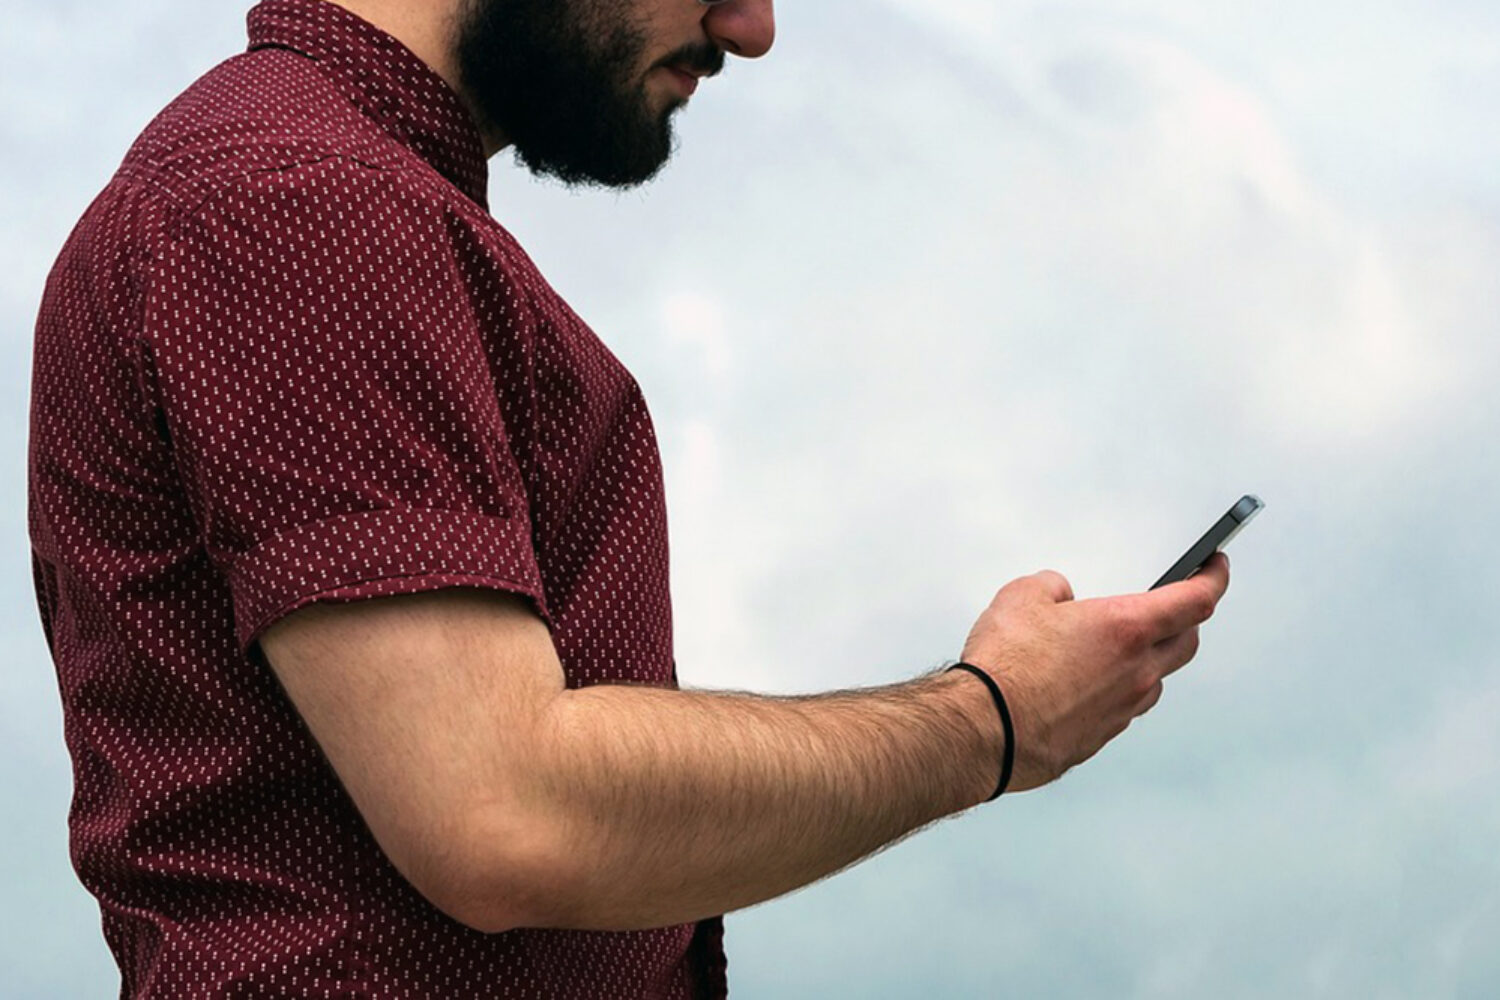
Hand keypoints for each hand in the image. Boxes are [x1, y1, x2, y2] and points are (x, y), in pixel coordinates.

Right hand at [959, 553, 1229, 791]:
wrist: (985, 729)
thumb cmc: (1006, 666)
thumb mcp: (1022, 596)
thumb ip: (1052, 587)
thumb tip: (1060, 595)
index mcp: (1127, 628)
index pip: (1196, 599)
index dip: (1213, 577)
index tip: (1216, 565)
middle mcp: (1137, 671)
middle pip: (1187, 641)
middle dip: (1186, 619)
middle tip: (1173, 605)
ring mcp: (1123, 709)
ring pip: (1155, 680)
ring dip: (1146, 660)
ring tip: (1111, 648)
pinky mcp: (1101, 737)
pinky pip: (1123, 708)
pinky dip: (1114, 690)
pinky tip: (1081, 684)